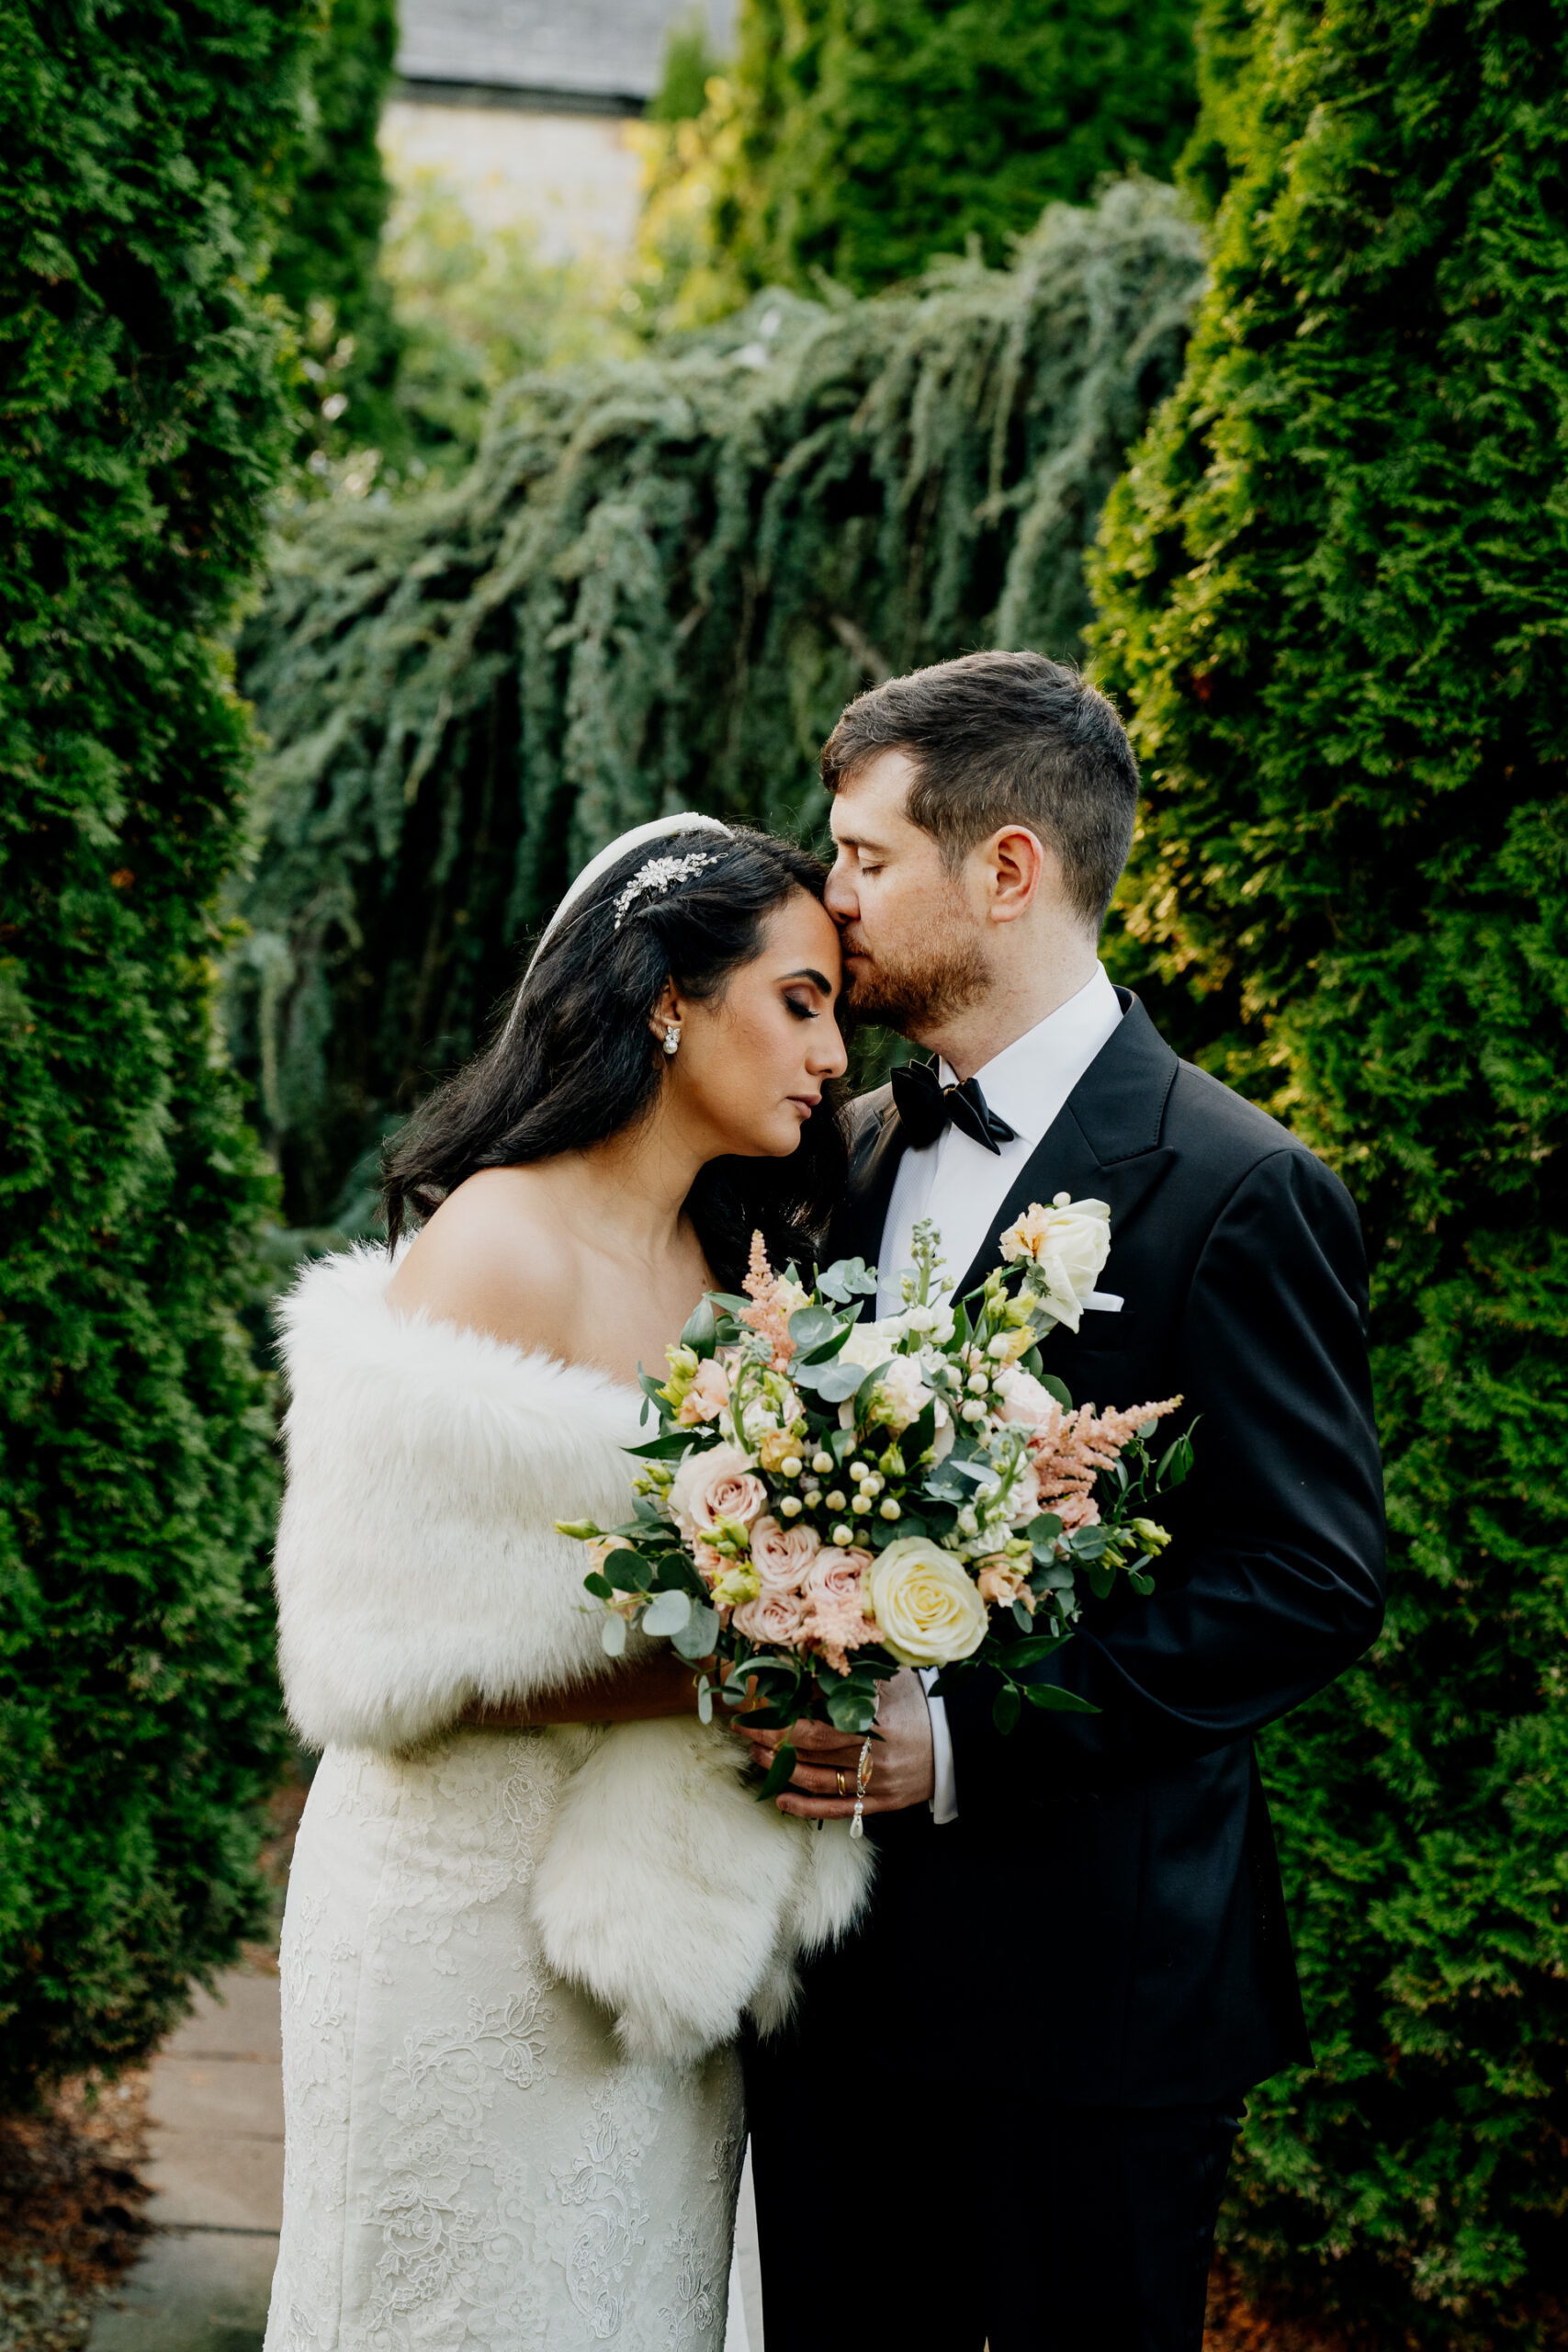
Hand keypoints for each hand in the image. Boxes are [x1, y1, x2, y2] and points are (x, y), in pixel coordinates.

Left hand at [733, 1666, 934, 1818]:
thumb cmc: (922, 1705)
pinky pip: (837, 1810)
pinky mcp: (881, 1804)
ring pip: (819, 1783)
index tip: (759, 1710)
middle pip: (812, 1754)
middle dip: (773, 1742)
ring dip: (782, 1770)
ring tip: (756, 1756)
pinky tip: (781, 1798)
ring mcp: (878, 1785)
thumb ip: (855, 1676)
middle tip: (746, 1730)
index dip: (783, 1723)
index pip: (819, 1728)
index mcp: (879, 1725)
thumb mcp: (893, 1683)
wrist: (959, 1743)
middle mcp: (876, 1759)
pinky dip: (806, 1807)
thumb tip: (810, 1660)